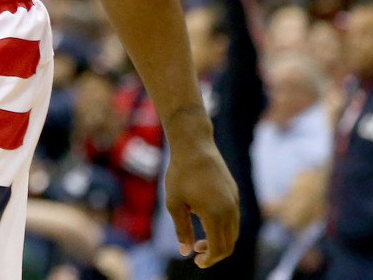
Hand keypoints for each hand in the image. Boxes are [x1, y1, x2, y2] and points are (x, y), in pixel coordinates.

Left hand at [165, 127, 239, 267]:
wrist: (195, 146)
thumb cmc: (180, 174)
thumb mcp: (175, 204)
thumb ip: (182, 230)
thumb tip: (186, 252)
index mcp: (216, 215)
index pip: (219, 248)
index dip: (209, 259)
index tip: (197, 262)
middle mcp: (230, 210)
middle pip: (229, 244)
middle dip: (214, 253)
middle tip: (196, 252)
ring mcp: (235, 201)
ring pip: (233, 232)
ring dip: (219, 241)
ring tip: (198, 239)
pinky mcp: (234, 194)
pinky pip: (233, 218)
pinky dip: (222, 228)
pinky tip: (204, 221)